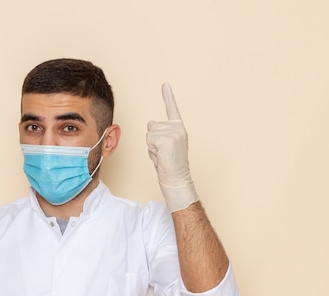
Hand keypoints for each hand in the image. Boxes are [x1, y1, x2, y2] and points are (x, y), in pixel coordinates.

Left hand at [146, 83, 198, 211]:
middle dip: (152, 141)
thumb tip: (150, 121)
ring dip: (151, 147)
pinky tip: (161, 156)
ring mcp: (173, 133)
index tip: (165, 84)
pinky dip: (151, 150)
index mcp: (179, 128)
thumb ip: (157, 133)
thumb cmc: (168, 165)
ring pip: (149, 133)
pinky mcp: (166, 139)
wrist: (176, 178)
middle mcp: (178, 128)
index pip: (172, 109)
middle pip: (152, 126)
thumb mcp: (162, 145)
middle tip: (162, 153)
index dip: (168, 96)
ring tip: (162, 155)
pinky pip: (149, 140)